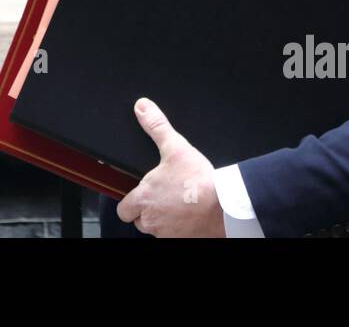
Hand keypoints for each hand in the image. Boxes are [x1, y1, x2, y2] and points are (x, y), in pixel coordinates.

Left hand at [115, 97, 225, 236]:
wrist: (225, 206)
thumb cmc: (199, 181)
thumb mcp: (175, 147)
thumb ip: (156, 127)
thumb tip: (142, 108)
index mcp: (144, 198)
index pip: (123, 209)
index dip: (130, 202)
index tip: (140, 195)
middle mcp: (151, 219)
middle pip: (139, 221)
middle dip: (147, 212)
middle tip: (162, 199)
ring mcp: (166, 233)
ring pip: (156, 230)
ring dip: (163, 221)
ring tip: (178, 206)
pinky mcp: (182, 240)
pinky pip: (174, 236)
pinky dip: (179, 229)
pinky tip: (190, 217)